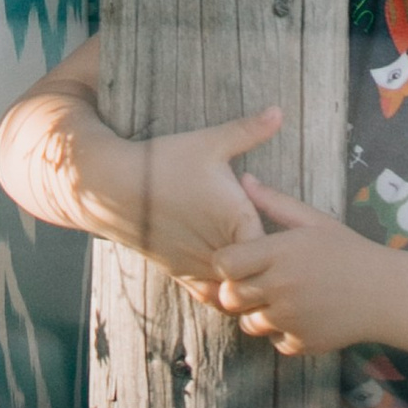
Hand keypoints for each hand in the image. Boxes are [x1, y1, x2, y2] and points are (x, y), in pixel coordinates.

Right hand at [0, 50, 283, 289]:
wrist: (113, 186)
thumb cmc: (164, 162)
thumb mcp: (209, 142)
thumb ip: (248, 130)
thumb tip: (281, 110)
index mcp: (238, 223)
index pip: (279, 252)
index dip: (290, 249)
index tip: (294, 239)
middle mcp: (222, 252)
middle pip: (262, 276)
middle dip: (274, 269)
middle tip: (285, 258)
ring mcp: (200, 268)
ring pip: (237, 293)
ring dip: (248, 284)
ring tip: (258, 268)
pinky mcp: (180, 274)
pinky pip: (211, 297)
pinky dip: (224, 292)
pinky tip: (229, 278)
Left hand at [212, 180, 400, 358]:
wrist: (386, 294)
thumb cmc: (349, 251)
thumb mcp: (313, 220)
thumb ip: (274, 202)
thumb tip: (245, 179)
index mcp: (280, 253)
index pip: (225, 264)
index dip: (227, 263)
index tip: (241, 259)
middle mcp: (281, 288)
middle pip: (230, 297)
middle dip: (235, 290)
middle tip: (254, 281)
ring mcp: (291, 319)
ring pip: (248, 322)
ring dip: (256, 312)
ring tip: (278, 298)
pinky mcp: (302, 343)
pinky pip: (274, 340)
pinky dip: (280, 332)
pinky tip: (297, 315)